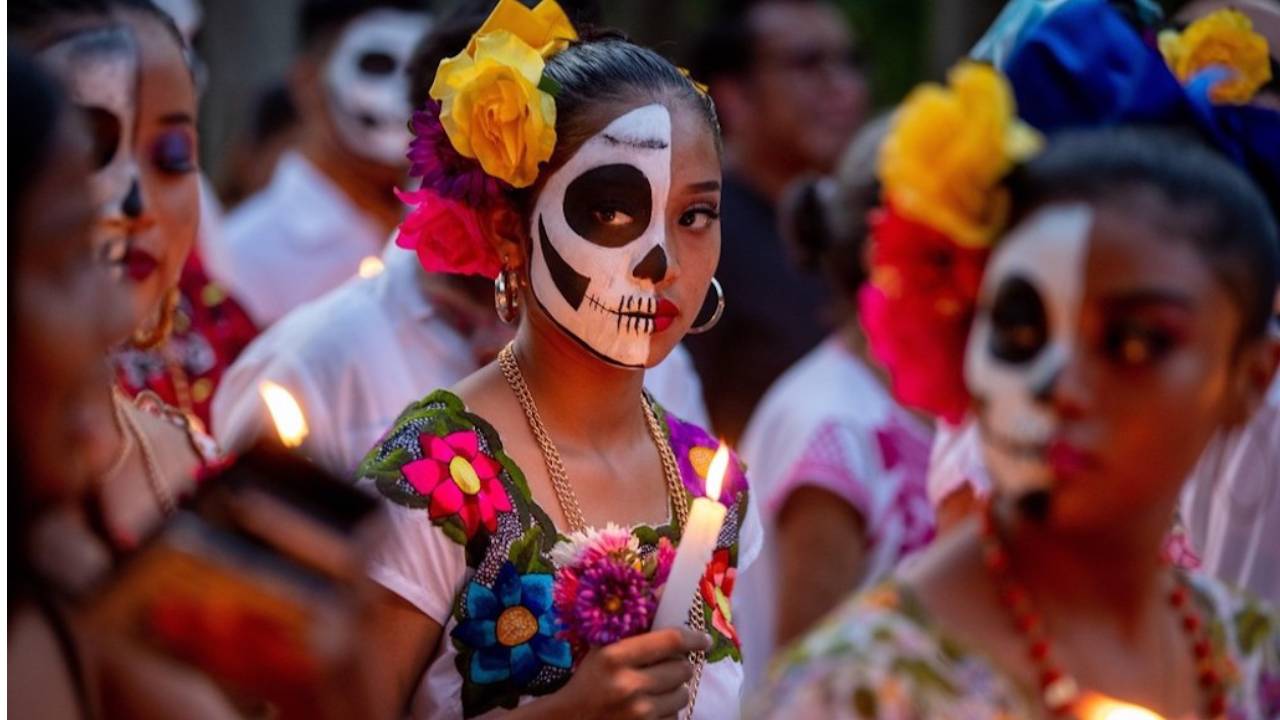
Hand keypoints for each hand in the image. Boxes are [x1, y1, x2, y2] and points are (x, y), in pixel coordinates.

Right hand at [555, 628, 710, 719]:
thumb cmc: (589, 679)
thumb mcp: (604, 649)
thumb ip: (634, 626)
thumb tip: (662, 592)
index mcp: (615, 657)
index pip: (671, 640)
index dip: (693, 638)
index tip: (704, 639)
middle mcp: (629, 685)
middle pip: (682, 668)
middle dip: (680, 664)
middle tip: (670, 664)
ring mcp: (639, 713)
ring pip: (683, 694)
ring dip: (676, 688)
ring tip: (659, 687)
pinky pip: (675, 716)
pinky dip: (668, 710)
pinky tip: (651, 706)